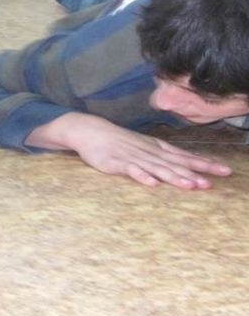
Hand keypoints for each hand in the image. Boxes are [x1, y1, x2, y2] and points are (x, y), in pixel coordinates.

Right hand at [26, 113, 231, 188]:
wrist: (91, 130)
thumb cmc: (120, 141)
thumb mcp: (145, 146)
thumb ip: (165, 156)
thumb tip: (190, 164)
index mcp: (157, 148)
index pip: (185, 156)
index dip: (204, 164)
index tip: (225, 171)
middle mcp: (149, 152)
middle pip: (175, 163)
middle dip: (195, 173)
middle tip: (213, 182)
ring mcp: (133, 157)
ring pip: (157, 168)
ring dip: (174, 177)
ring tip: (190, 185)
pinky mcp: (116, 163)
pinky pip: (131, 170)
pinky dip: (141, 176)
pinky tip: (151, 184)